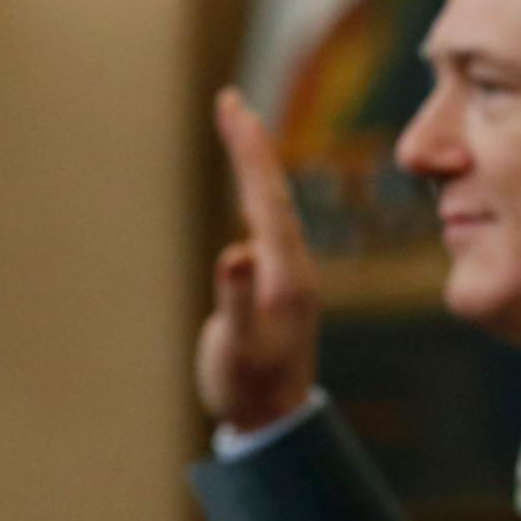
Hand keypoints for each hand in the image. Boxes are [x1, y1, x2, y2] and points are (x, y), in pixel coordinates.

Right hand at [194, 88, 321, 432]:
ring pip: (271, 203)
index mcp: (283, 273)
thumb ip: (237, 302)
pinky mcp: (277, 283)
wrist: (276, 419)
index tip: (232, 105)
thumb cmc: (250, 386)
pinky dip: (254, 192)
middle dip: (250, 143)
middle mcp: (291, 265)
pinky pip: (267, 222)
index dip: (248, 150)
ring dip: (254, 163)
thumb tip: (234, 251)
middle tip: (230, 100)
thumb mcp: (239, 348)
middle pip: (270, 190)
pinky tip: (250, 186)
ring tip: (239, 127)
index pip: (265, 196)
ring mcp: (286, 273)